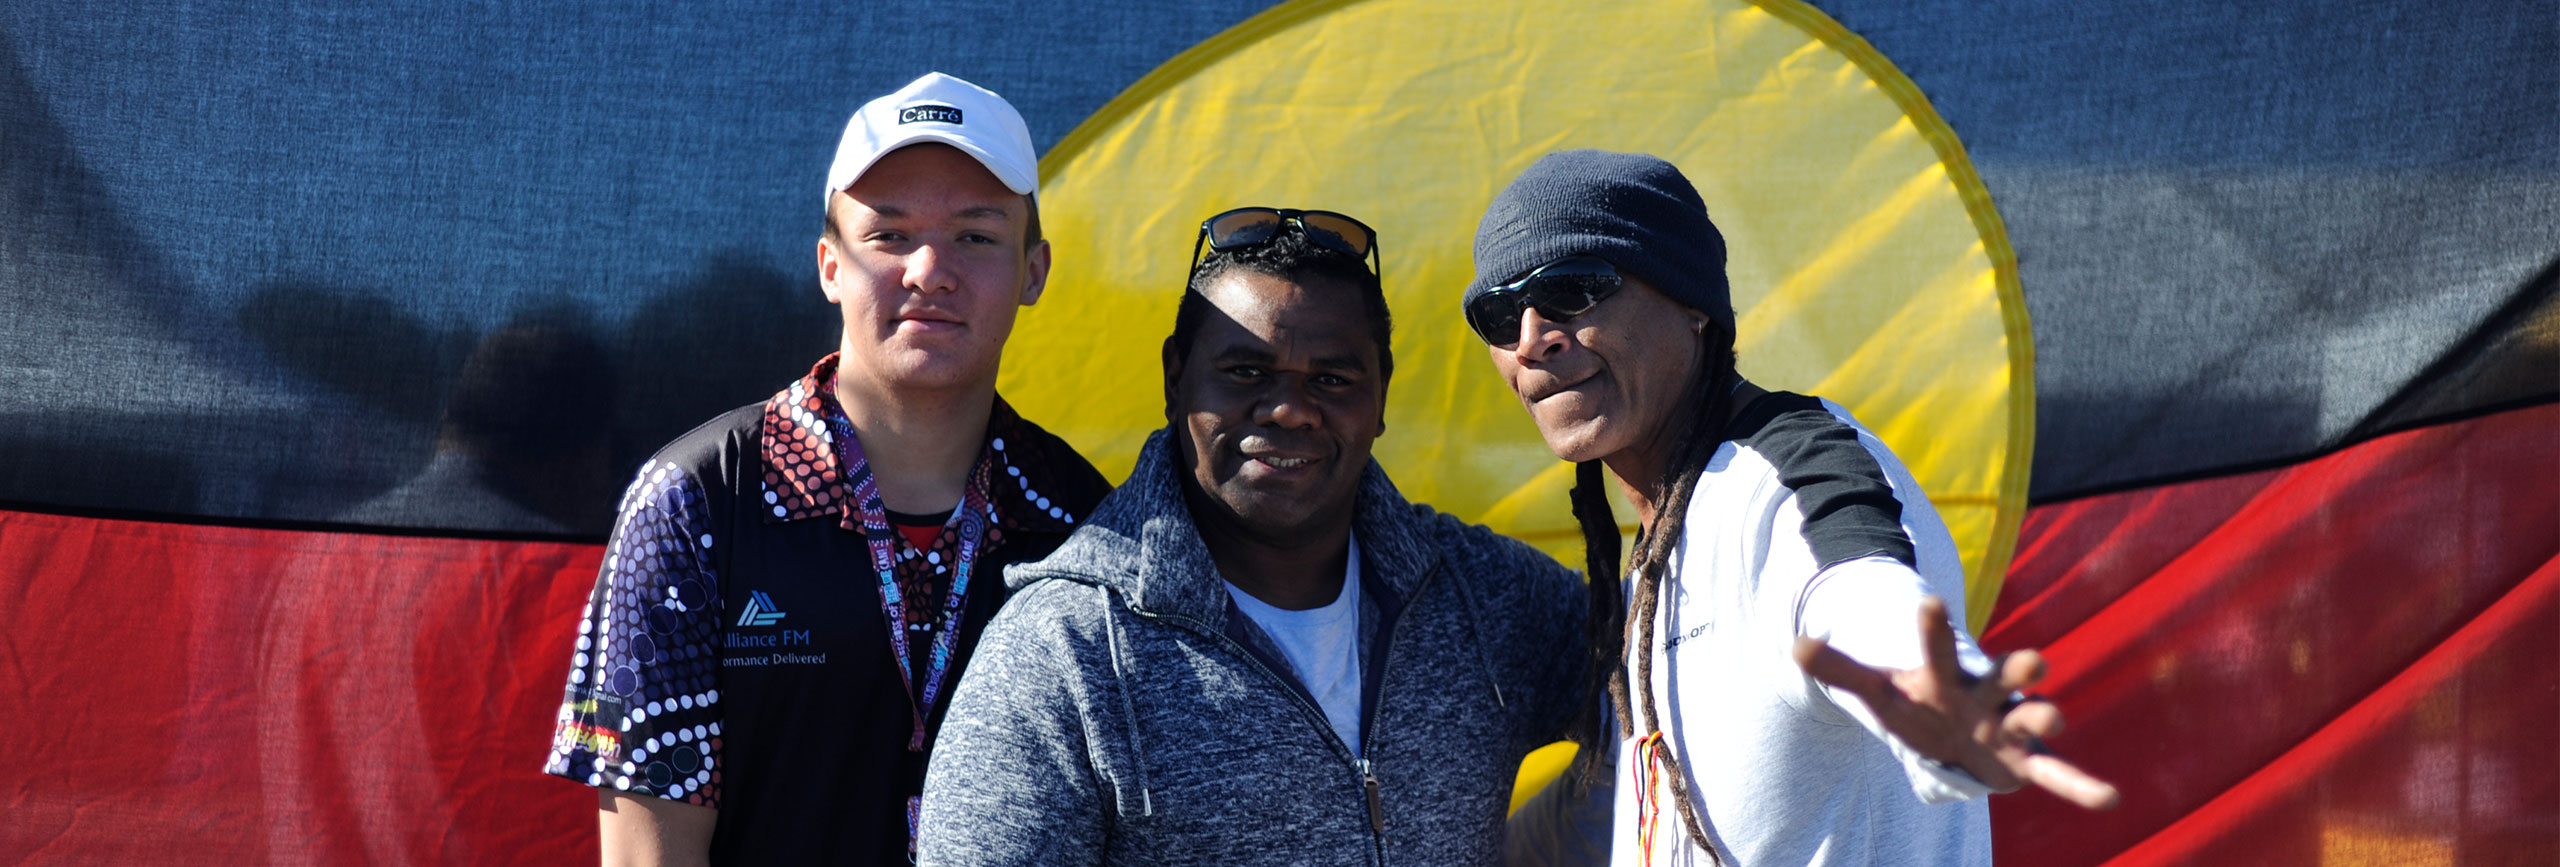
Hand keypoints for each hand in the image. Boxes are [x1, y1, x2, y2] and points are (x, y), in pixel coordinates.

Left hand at [1793, 597, 2119, 809]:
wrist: (1952, 733)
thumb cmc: (1916, 705)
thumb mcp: (1876, 692)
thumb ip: (1841, 670)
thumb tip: (1795, 645)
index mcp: (1945, 675)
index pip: (1935, 648)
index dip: (1931, 628)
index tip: (1931, 601)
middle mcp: (1985, 695)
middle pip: (2002, 676)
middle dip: (2017, 669)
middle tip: (2032, 661)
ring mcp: (2008, 726)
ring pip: (2031, 717)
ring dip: (2044, 716)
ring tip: (2055, 717)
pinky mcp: (2023, 761)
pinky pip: (2054, 774)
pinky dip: (2078, 785)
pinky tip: (2107, 797)